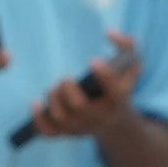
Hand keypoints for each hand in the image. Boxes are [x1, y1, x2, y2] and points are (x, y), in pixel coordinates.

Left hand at [19, 32, 147, 147]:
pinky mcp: (67, 133)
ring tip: (55, 88)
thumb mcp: (132, 63)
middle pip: (80, 108)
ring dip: (53, 100)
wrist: (114, 121)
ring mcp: (82, 127)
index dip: (104, 76)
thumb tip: (109, 33)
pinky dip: (39, 119)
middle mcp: (100, 117)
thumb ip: (128, 43)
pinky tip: (35, 102)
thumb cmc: (119, 85)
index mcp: (118, 100)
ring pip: (62, 119)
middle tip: (66, 79)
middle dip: (68, 91)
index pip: (114, 91)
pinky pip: (50, 132)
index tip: (93, 60)